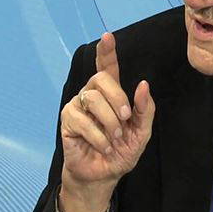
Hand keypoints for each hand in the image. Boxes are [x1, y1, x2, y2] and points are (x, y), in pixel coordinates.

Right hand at [58, 32, 154, 211]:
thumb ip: (145, 109)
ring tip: (114, 139)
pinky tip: (103, 147)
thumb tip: (143, 84)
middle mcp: (92, 95)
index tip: (107, 36)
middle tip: (125, 120)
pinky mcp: (68, 121)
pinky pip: (83, 121)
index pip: (108, 67)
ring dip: (109, 122)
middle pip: (101, 78)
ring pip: (93, 99)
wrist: (104, 175)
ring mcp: (78, 106)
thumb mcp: (141, 132)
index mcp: (111, 94)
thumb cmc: (122, 151)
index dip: (107, 51)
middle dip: (118, 98)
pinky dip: (99, 137)